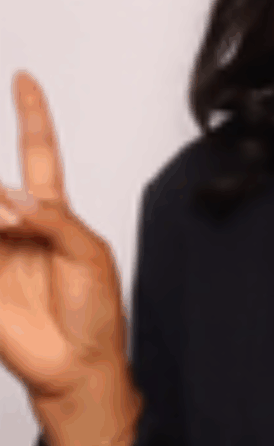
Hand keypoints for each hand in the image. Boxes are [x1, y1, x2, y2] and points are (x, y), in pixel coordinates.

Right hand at [0, 72, 140, 445]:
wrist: (77, 366)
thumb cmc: (94, 311)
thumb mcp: (88, 255)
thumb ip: (53, 221)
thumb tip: (10, 197)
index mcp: (54, 212)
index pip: (38, 151)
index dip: (31, 115)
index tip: (24, 78)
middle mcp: (17, 225)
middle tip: (6, 214)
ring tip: (4, 229)